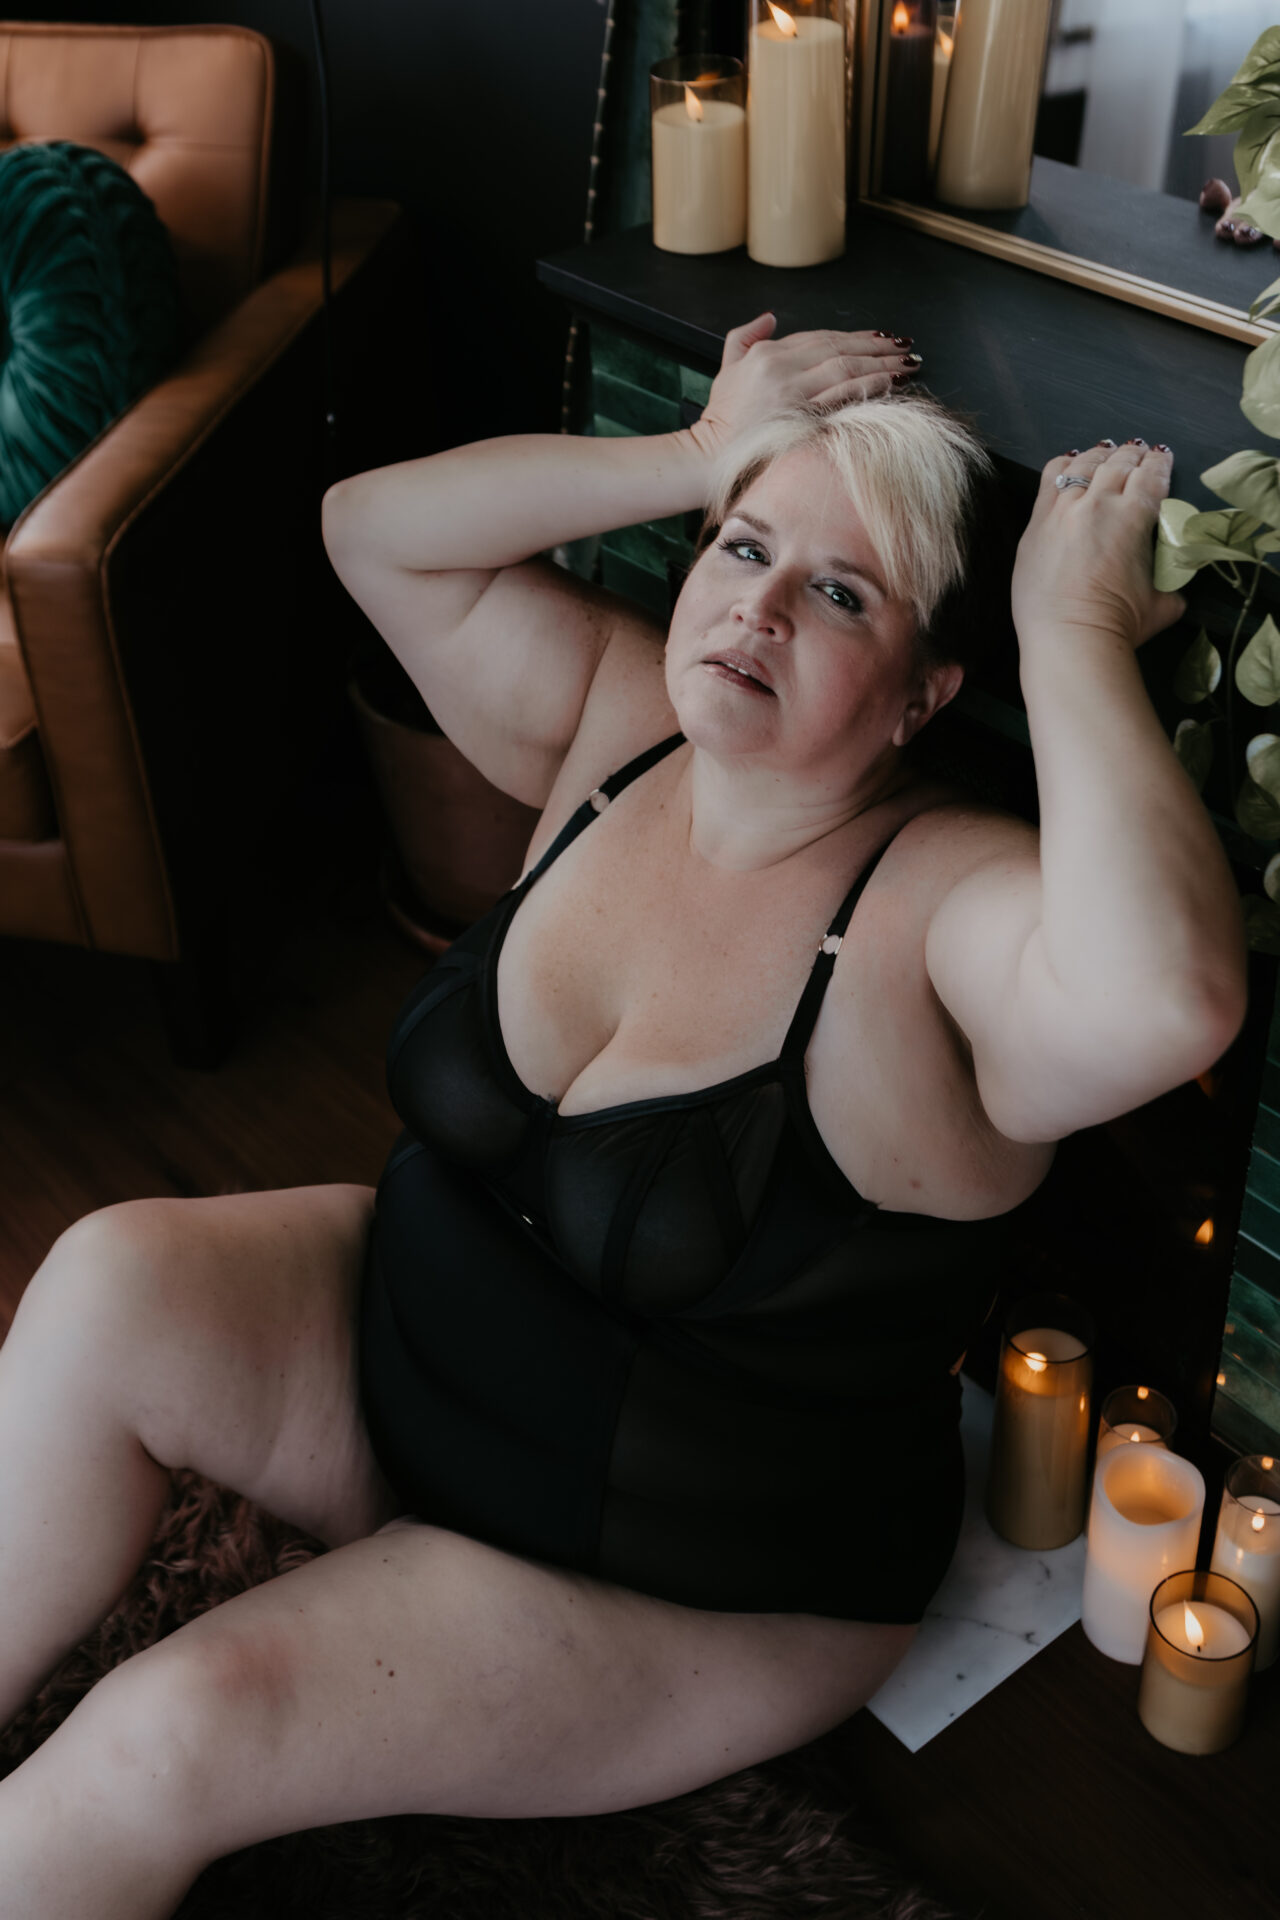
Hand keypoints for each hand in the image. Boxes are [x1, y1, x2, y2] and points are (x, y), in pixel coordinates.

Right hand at [686, 313, 920, 463]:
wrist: (707, 457)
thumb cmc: (720, 420)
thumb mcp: (726, 368)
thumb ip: (745, 336)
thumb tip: (770, 316)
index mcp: (766, 353)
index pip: (820, 337)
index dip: (854, 336)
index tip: (880, 338)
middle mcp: (780, 366)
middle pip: (839, 348)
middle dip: (877, 347)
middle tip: (906, 347)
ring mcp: (791, 391)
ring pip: (845, 368)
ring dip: (881, 364)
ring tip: (907, 363)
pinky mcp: (799, 416)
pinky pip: (842, 396)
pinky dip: (868, 386)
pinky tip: (889, 382)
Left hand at [1011, 440, 1186, 650]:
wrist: (1069, 640)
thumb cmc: (1117, 626)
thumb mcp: (1163, 601)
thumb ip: (1171, 581)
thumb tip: (1176, 582)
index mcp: (1135, 515)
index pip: (1152, 474)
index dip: (1160, 462)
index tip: (1162, 458)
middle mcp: (1098, 503)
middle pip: (1119, 463)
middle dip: (1134, 455)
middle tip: (1139, 453)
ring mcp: (1063, 511)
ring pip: (1085, 465)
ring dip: (1101, 455)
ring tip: (1108, 452)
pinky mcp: (1036, 523)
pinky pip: (1050, 479)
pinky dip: (1065, 465)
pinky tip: (1071, 462)